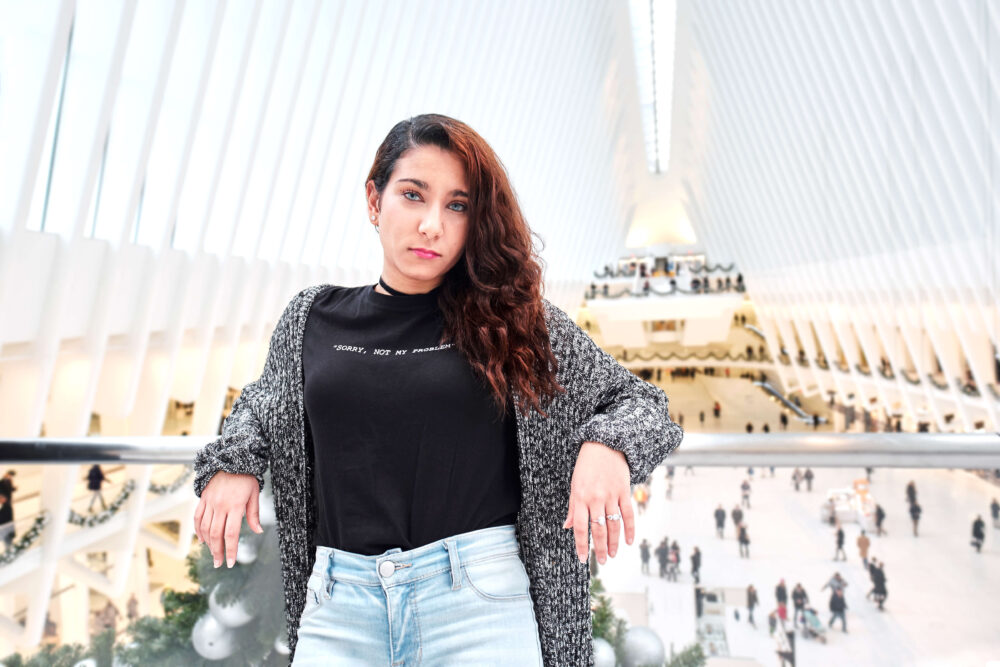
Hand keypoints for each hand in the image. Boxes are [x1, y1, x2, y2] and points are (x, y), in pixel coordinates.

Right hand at [193, 471, 262, 567]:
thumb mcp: (254, 494)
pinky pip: (198, 518)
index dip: (231, 550)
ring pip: (205, 528)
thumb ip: (254, 514)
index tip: (231, 562)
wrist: (230, 459)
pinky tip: (202, 540)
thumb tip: (258, 531)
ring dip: (208, 544)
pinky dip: (198, 530)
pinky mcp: (203, 499)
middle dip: (218, 552)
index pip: (231, 534)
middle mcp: (220, 505)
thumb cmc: (246, 477)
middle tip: (219, 564)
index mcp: (235, 505)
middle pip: (216, 534)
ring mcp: (210, 502)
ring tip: (213, 554)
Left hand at [562, 441, 634, 563]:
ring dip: (613, 543)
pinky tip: (628, 542)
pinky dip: (629, 529)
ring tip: (612, 555)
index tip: (582, 559)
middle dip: (599, 548)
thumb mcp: (574, 484)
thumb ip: (573, 507)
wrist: (604, 444)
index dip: (581, 545)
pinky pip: (628, 514)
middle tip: (601, 561)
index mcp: (580, 497)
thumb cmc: (586, 465)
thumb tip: (567, 527)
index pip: (581, 527)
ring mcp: (611, 495)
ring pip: (613, 525)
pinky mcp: (624, 491)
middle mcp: (595, 498)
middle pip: (598, 529)